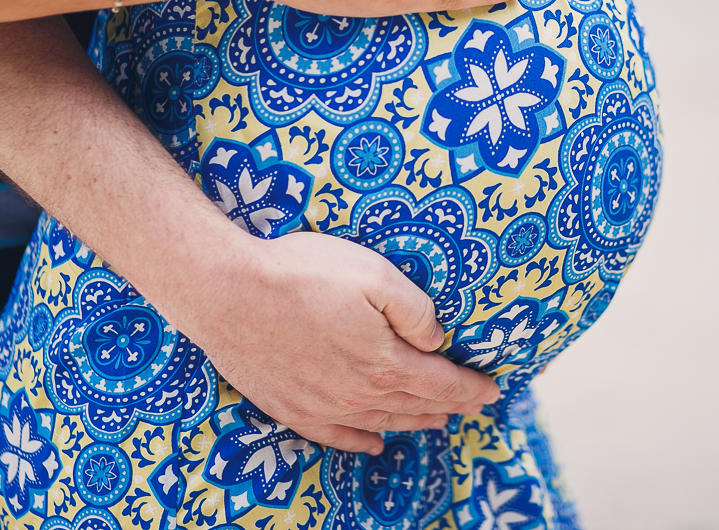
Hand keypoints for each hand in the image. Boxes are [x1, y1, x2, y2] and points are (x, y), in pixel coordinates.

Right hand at [190, 230, 500, 454]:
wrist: (225, 291)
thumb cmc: (300, 273)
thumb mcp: (375, 274)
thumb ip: (416, 310)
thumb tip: (437, 341)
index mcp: (384, 362)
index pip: (441, 383)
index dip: (470, 388)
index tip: (493, 390)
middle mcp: (357, 393)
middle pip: (415, 406)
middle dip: (449, 405)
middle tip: (473, 405)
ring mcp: (321, 405)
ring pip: (380, 423)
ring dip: (413, 423)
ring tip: (437, 421)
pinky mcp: (289, 406)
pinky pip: (335, 436)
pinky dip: (360, 442)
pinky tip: (374, 445)